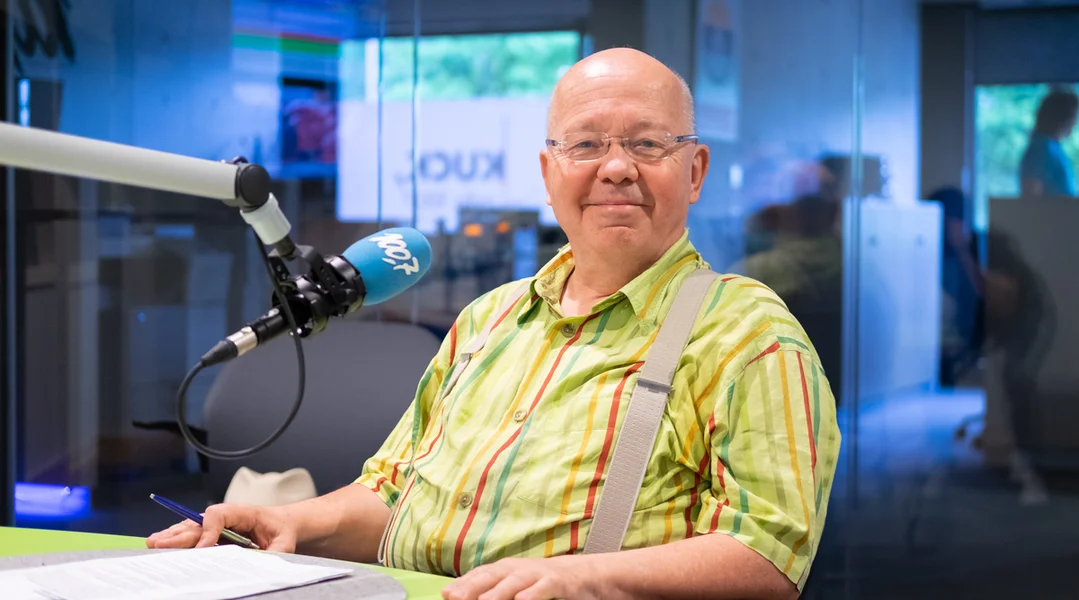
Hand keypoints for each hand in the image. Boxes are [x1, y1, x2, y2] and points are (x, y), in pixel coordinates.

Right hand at [145, 503, 297, 552]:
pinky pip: (193, 534)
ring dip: (172, 536)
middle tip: (158, 543)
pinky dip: (177, 540)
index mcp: (244, 512)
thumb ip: (272, 552)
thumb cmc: (281, 531)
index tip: (203, 548)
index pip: (219, 515)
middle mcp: (226, 516)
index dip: (208, 530)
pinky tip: (162, 544)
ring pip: (191, 527)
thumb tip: (256, 562)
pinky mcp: (212, 533)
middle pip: (198, 522)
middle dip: (178, 534)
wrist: (281, 524)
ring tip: (153, 542)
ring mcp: (217, 524)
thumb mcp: (283, 543)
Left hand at [441, 556, 603, 599]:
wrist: (588, 575)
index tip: (446, 595)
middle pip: (492, 576)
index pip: (480, 575)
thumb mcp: (519, 584)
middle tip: (454, 598)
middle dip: (472, 587)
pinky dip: (532, 594)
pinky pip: (543, 588)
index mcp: (508, 569)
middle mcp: (520, 569)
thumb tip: (461, 595)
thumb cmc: (547, 583)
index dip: (463, 584)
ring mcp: (539, 574)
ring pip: (514, 582)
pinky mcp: (558, 582)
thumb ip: (495, 589)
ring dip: (497, 592)